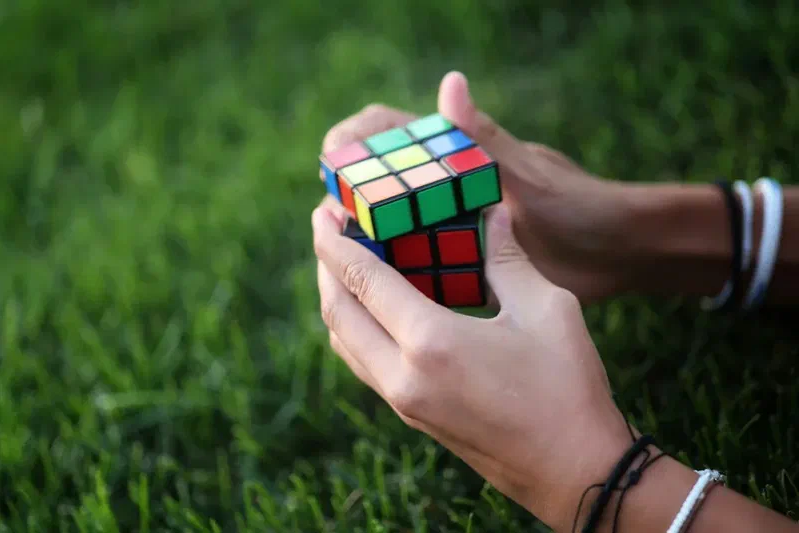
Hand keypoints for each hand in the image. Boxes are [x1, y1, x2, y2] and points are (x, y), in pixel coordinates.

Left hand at [312, 197, 631, 530]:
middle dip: (326, 265)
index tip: (323, 210)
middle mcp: (402, 375)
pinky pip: (364, 364)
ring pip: (344, 342)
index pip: (362, 279)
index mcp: (430, 342)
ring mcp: (403, 401)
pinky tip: (376, 310)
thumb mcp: (544, 309)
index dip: (336, 241)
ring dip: (336, 298)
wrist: (573, 470)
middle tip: (330, 228)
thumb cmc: (565, 388)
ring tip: (346, 264)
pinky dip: (355, 329)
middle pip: (337, 311)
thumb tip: (493, 213)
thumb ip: (507, 258)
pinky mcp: (412, 415)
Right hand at [320, 72, 636, 304]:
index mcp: (458, 156)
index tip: (330, 167)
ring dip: (367, 241)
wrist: (618, 254)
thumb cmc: (580, 208)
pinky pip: (417, 264)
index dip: (352, 142)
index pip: (388, 130)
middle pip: (380, 181)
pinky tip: (382, 296)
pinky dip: (397, 274)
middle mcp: (447, 186)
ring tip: (342, 264)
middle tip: (329, 227)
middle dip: (350, 199)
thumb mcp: (527, 177)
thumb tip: (450, 81)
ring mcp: (453, 223)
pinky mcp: (464, 258)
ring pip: (393, 227)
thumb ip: (484, 140)